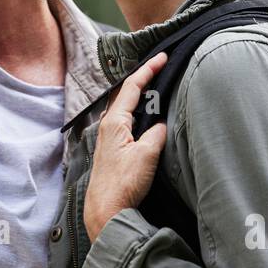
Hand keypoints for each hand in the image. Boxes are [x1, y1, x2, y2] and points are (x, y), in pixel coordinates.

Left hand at [84, 52, 169, 242]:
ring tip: (157, 87)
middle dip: (143, 79)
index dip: (147, 70)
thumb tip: (159, 125)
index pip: (132, 87)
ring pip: (126, 109)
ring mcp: (109, 138)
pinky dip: (138, 113)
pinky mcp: (112, 150)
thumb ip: (155, 134)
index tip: (161, 57)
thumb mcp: (146, 155)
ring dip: (140, 97)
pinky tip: (147, 118)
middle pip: (127, 95)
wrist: (105, 210)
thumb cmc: (122, 184)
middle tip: (160, 67)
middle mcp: (108, 126)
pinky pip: (127, 122)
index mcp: (114, 122)